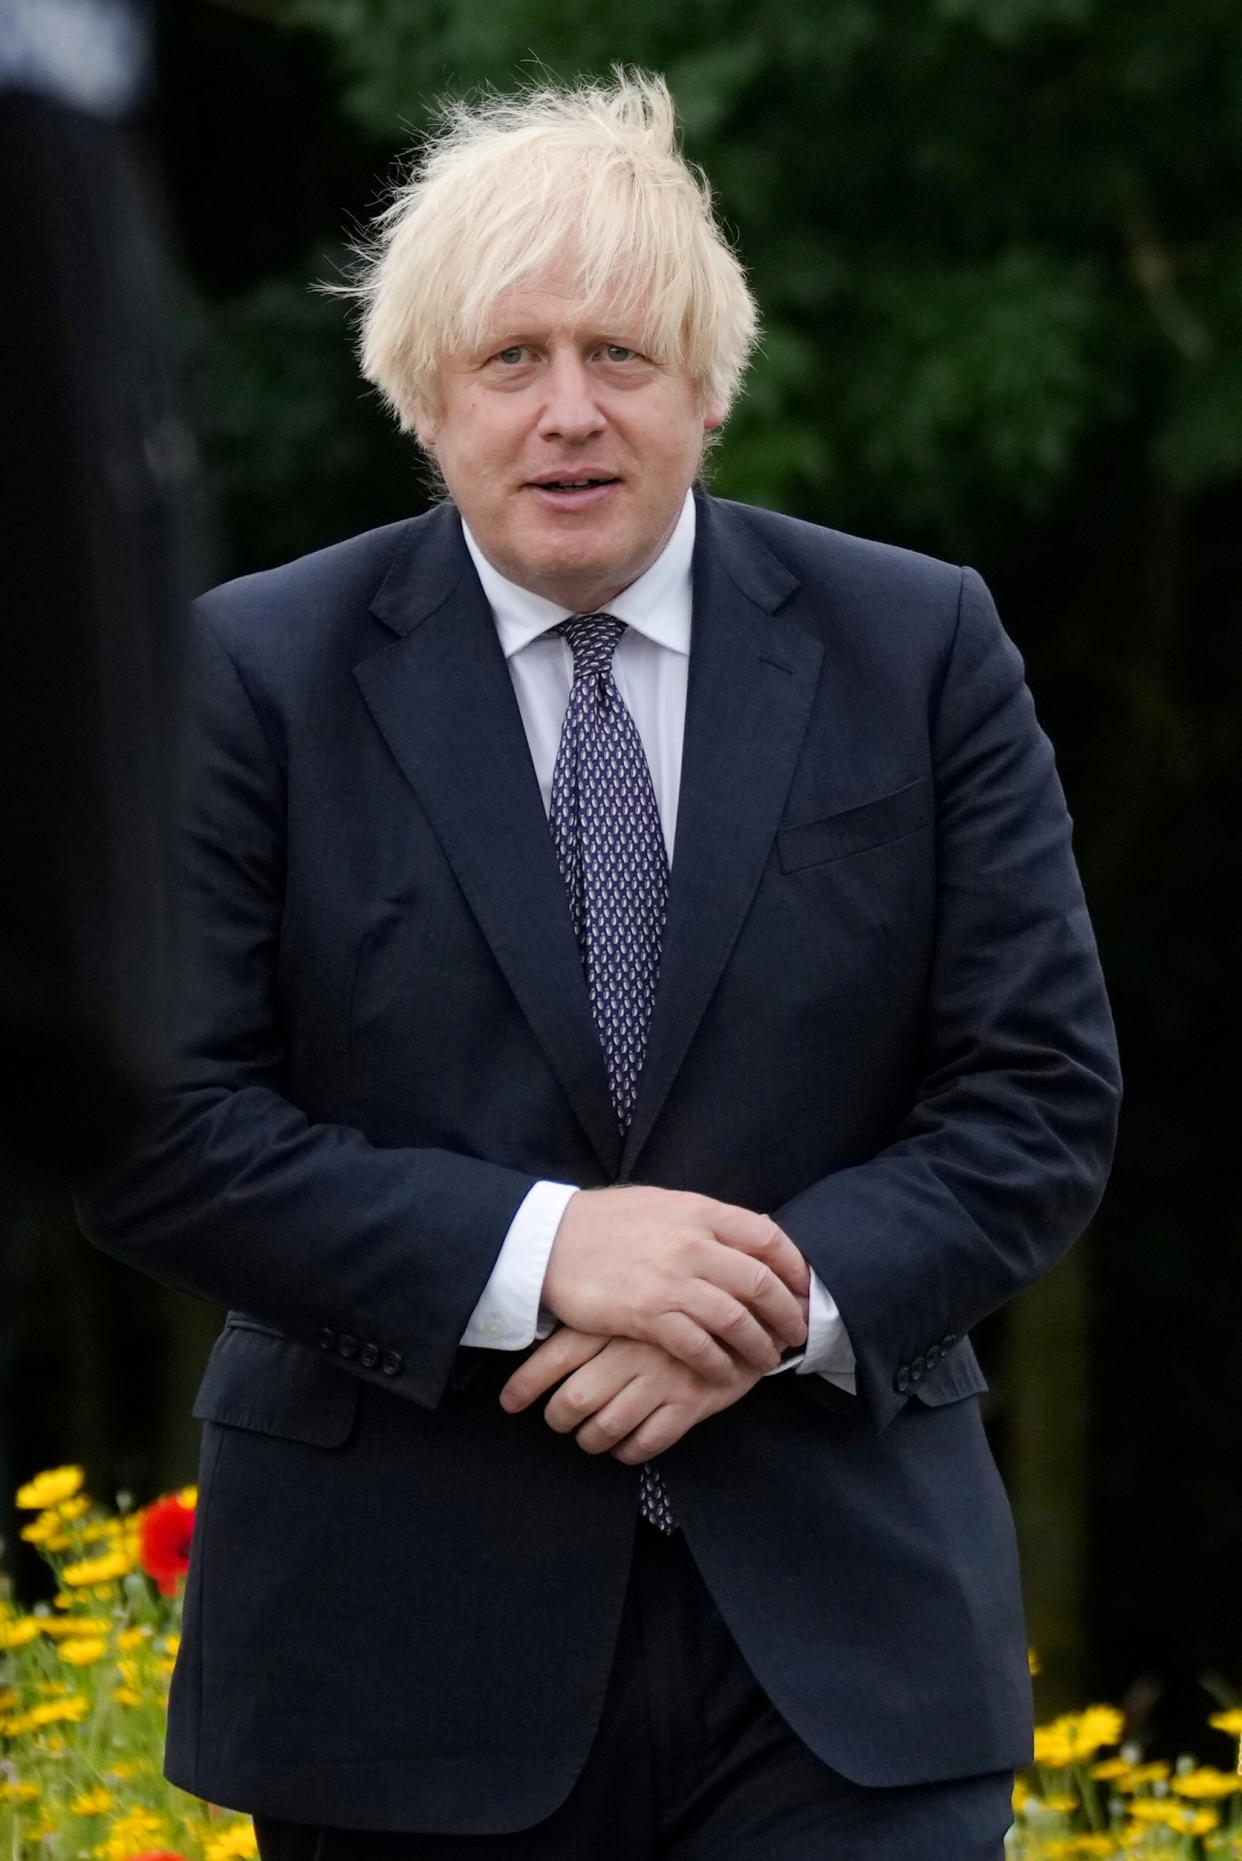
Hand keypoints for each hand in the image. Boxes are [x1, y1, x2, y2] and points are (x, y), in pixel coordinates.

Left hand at [500, 1325, 764, 1461]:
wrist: (752, 1304)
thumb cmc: (683, 1299)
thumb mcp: (638, 1291)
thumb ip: (600, 1310)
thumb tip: (543, 1331)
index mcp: (615, 1318)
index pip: (555, 1356)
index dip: (525, 1385)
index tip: (508, 1402)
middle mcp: (633, 1350)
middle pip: (574, 1400)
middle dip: (558, 1419)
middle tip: (557, 1419)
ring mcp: (663, 1378)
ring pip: (606, 1427)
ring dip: (591, 1440)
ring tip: (589, 1437)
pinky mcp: (691, 1403)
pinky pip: (646, 1443)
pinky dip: (628, 1452)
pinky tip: (624, 1447)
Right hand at [541, 1187, 808, 1382]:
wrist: (550, 1240)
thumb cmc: (606, 1222)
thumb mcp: (662, 1203)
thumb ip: (704, 1220)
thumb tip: (747, 1233)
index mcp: (700, 1211)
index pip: (767, 1237)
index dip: (793, 1267)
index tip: (803, 1288)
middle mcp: (694, 1243)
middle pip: (761, 1283)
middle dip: (786, 1313)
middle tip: (796, 1333)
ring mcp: (673, 1279)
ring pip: (737, 1319)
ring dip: (759, 1345)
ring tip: (768, 1360)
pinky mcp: (649, 1314)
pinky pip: (700, 1346)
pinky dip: (720, 1364)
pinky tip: (726, 1374)